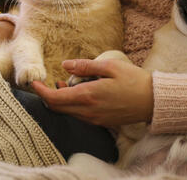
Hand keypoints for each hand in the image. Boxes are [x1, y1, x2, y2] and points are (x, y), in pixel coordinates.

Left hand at [31, 58, 153, 126]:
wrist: (153, 101)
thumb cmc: (133, 81)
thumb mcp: (109, 66)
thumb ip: (85, 66)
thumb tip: (65, 64)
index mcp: (88, 96)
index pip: (54, 98)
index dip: (40, 91)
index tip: (34, 82)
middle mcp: (88, 111)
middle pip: (56, 108)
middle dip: (47, 95)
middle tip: (45, 82)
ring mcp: (93, 119)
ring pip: (67, 112)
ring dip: (60, 100)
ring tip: (63, 83)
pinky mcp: (99, 122)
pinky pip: (78, 115)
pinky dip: (71, 105)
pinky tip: (77, 92)